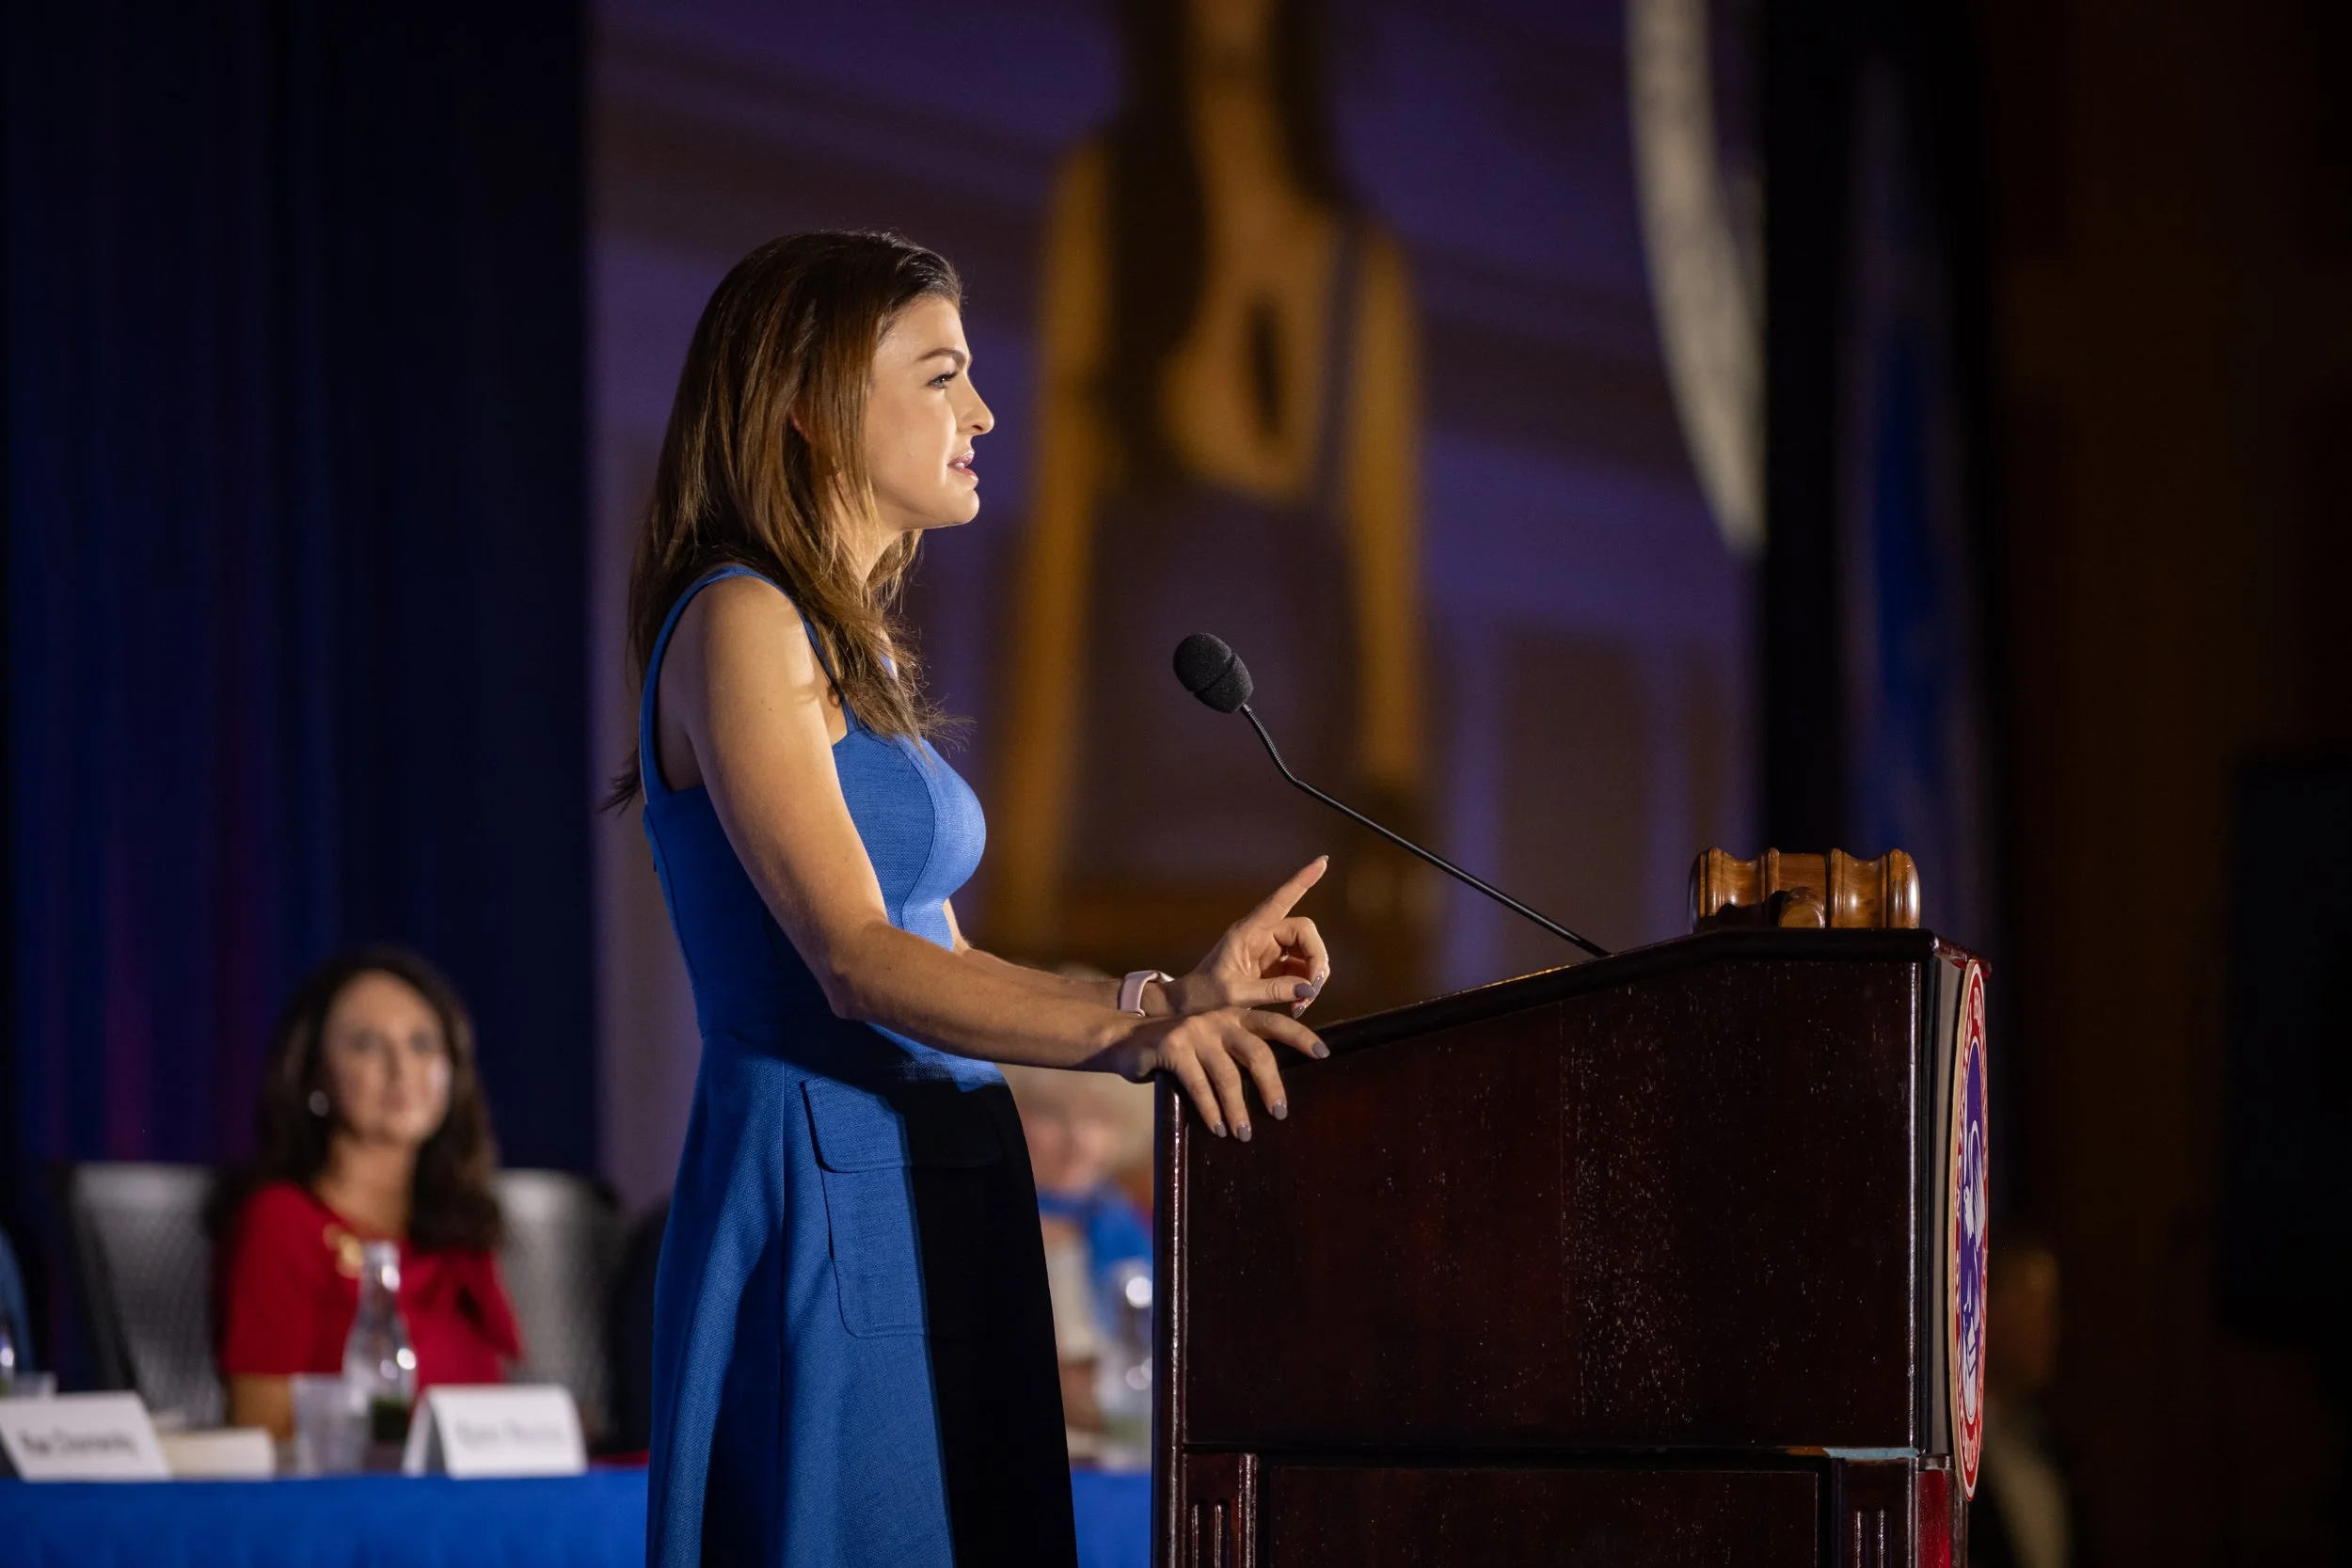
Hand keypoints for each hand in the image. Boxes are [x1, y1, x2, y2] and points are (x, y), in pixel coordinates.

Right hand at [1110, 1007, 1326, 1140]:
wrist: (1123, 1037)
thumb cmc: (1174, 1049)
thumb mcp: (1209, 1043)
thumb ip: (1234, 1054)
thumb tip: (1272, 1087)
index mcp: (1233, 1015)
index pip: (1274, 1024)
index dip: (1300, 1037)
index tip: (1323, 1054)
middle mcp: (1218, 1018)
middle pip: (1257, 1052)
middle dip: (1272, 1085)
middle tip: (1280, 1112)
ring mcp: (1195, 1030)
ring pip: (1227, 1074)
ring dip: (1238, 1108)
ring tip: (1243, 1134)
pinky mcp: (1173, 1047)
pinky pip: (1198, 1084)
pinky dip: (1210, 1109)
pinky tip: (1217, 1128)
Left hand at [1166, 857, 1331, 1018]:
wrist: (1190, 1004)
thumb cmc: (1205, 994)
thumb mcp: (1235, 994)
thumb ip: (1272, 991)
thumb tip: (1308, 988)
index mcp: (1248, 931)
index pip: (1279, 900)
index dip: (1302, 881)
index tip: (1323, 861)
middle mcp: (1262, 935)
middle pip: (1305, 932)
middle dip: (1316, 960)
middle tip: (1312, 991)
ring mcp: (1271, 950)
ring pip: (1308, 952)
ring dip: (1313, 978)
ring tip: (1302, 1005)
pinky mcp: (1276, 967)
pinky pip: (1302, 970)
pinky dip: (1305, 987)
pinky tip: (1298, 1005)